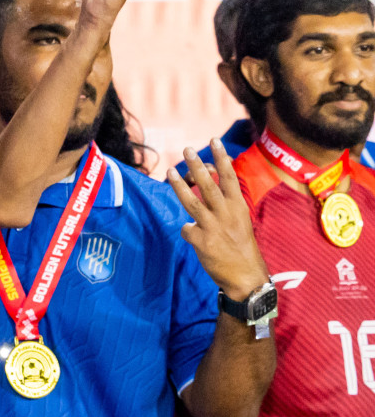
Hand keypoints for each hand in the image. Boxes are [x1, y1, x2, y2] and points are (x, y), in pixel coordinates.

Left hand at [167, 139, 271, 301]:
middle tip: (187, 149)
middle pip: (208, 185)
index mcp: (239, 207)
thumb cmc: (242, 247)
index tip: (215, 141)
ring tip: (170, 170)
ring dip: (179, 185)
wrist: (246, 276)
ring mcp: (214, 226)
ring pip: (192, 201)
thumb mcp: (240, 222)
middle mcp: (227, 214)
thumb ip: (224, 207)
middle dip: (197, 165)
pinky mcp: (202, 241)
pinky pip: (186, 230)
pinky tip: (195, 237)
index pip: (230, 178)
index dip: (222, 158)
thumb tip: (204, 190)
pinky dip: (188, 232)